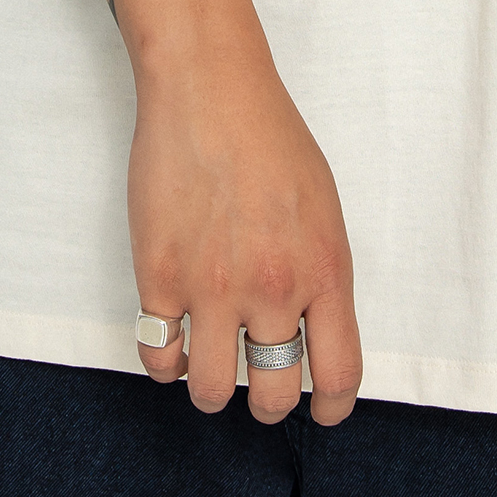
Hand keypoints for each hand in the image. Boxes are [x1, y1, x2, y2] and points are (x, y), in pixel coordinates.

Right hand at [124, 0, 361, 427]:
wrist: (208, 88)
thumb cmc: (270, 138)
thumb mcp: (323, 208)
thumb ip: (321, 276)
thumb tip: (313, 335)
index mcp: (323, 271)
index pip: (338, 377)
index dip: (328, 407)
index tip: (318, 408)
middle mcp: (271, 289)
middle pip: (273, 397)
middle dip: (268, 402)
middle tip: (258, 382)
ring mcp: (211, 287)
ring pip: (213, 392)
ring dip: (213, 388)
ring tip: (211, 361)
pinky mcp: (158, 277)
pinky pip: (159, 358)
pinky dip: (167, 361)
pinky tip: (174, 338)